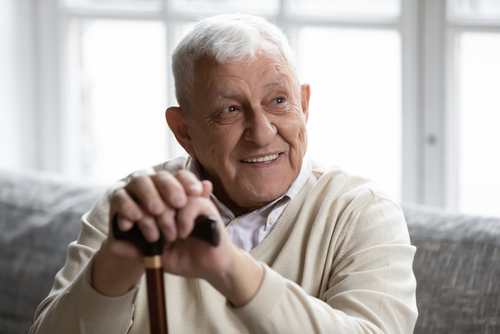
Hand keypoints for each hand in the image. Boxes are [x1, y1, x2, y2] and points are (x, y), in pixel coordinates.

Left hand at [92, 169, 263, 306]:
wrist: (210, 267)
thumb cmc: (184, 258)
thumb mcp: (155, 256)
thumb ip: (137, 250)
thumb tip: (113, 246)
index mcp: (158, 207)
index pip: (138, 194)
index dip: (129, 206)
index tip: (125, 225)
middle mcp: (173, 198)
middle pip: (154, 186)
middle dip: (148, 210)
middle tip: (152, 235)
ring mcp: (190, 199)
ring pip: (172, 193)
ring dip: (167, 216)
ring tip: (169, 236)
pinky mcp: (206, 205)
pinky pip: (191, 202)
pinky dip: (184, 218)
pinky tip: (183, 233)